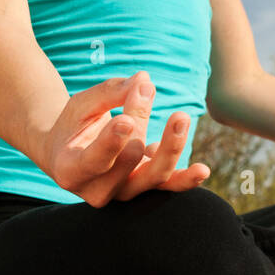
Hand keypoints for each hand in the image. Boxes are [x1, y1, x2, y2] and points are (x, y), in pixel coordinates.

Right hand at [42, 70, 210, 207]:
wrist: (72, 154)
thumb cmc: (74, 125)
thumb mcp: (82, 105)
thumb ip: (111, 93)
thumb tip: (145, 82)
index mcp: (72, 170)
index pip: (94, 160)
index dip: (112, 142)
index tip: (126, 121)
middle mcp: (98, 190)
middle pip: (128, 161)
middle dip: (140, 122)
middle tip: (146, 92)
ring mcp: (124, 193)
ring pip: (154, 176)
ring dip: (171, 147)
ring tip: (181, 118)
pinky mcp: (146, 187)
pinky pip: (170, 185)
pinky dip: (187, 178)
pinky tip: (202, 169)